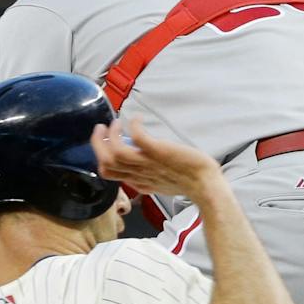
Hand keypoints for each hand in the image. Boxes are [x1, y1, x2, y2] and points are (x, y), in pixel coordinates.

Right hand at [91, 118, 222, 203]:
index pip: (107, 172)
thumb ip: (146, 175)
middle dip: (98, 143)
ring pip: (115, 152)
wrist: (205, 185)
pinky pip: (138, 137)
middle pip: (106, 162)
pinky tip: (137, 119)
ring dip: (111, 134)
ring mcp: (147, 163)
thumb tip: (138, 164)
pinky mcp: (158, 152)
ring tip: (116, 123)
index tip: (105, 142)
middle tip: (101, 128)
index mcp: (138, 181)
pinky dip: (134, 126)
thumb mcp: (160, 183)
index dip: (100, 156)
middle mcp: (138, 173)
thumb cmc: (188, 182)